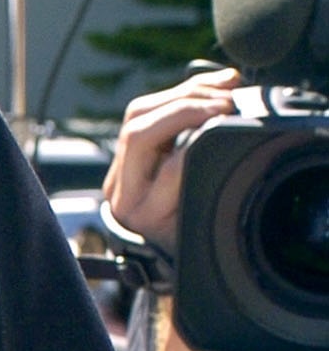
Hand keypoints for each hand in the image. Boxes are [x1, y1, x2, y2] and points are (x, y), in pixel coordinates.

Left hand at [102, 66, 240, 255]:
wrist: (156, 262)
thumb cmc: (184, 249)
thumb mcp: (202, 232)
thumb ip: (208, 196)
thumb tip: (227, 149)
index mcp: (143, 214)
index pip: (167, 168)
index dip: (199, 142)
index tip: (229, 126)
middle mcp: (122, 190)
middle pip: (139, 132)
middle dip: (187, 108)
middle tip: (227, 104)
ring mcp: (120, 169)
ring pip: (138, 115)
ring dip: (184, 95)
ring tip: (223, 93)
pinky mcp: (128, 152)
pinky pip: (148, 111)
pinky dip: (182, 93)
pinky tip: (213, 88)